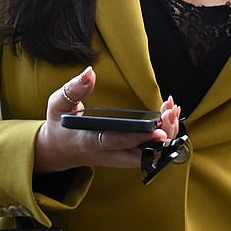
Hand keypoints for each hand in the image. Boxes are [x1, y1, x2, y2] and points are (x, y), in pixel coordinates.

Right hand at [34, 66, 180, 173]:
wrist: (59, 150)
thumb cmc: (60, 125)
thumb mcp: (58, 104)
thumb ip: (74, 89)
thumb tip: (90, 72)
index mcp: (88, 141)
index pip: (116, 141)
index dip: (138, 137)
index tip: (158, 130)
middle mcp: (107, 154)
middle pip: (141, 155)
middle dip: (162, 136)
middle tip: (171, 112)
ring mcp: (117, 158)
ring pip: (149, 156)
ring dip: (165, 135)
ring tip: (172, 111)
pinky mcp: (125, 156)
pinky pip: (149, 152)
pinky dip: (162, 137)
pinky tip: (168, 117)